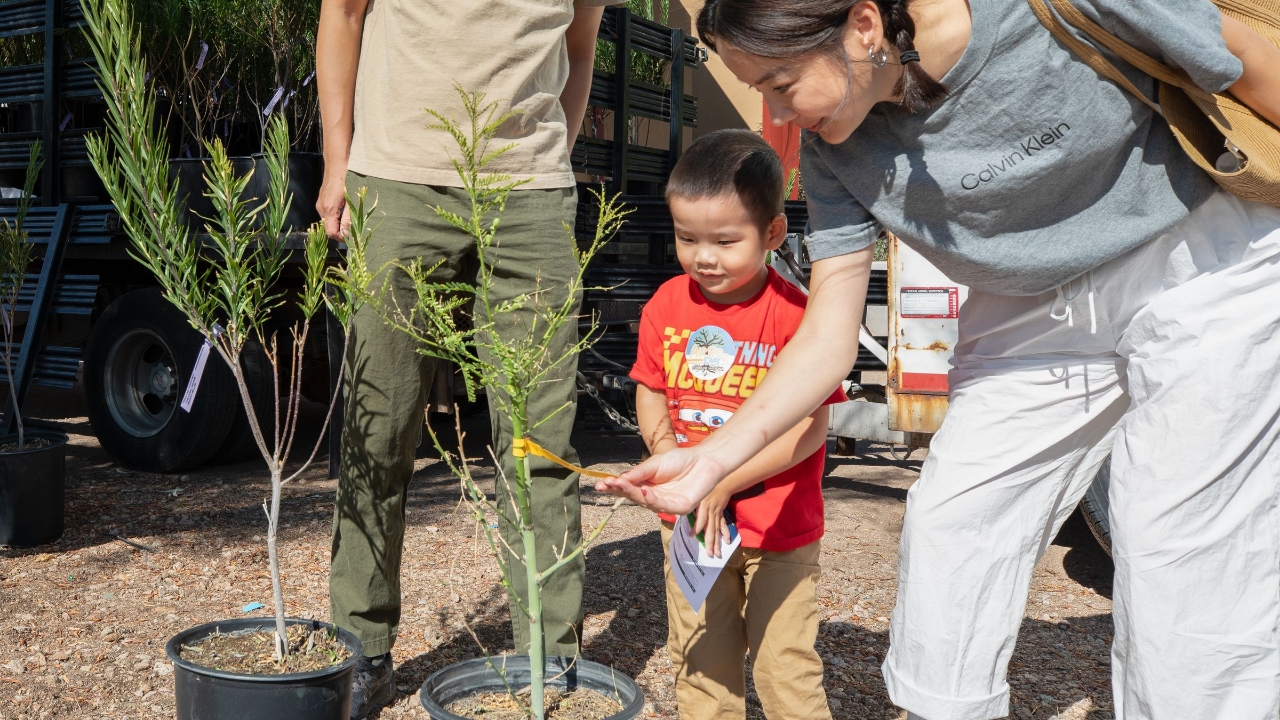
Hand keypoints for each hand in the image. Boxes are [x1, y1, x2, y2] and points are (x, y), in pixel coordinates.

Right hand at [317, 167, 349, 239]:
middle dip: (339, 232)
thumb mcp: (349, 205)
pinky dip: (334, 218)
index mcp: (328, 210)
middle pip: (328, 229)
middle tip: (350, 230)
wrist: (335, 170)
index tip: (349, 237)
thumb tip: (348, 235)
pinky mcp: (320, 203)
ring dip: (337, 225)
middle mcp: (321, 210)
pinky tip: (342, 213)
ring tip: (347, 220)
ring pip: (327, 222)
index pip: (330, 232)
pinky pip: (326, 216)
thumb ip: (347, 220)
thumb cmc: (346, 185)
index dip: (340, 237)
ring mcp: (319, 206)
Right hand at [595, 447, 727, 514]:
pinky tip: (644, 491)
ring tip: (621, 485)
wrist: (704, 460)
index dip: (614, 487)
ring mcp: (666, 504)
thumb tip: (618, 479)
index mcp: (646, 486)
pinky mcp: (680, 508)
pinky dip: (652, 499)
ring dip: (633, 494)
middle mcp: (654, 497)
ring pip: (646, 503)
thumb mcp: (654, 464)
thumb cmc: (679, 460)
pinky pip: (663, 506)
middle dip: (620, 491)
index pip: (627, 488)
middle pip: (634, 497)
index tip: (600, 485)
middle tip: (607, 485)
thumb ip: (638, 473)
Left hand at [695, 488, 732, 558]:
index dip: (696, 527)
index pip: (701, 519)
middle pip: (711, 529)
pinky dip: (725, 533)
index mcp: (704, 506)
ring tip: (718, 554)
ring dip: (717, 542)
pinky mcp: (721, 514)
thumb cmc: (706, 489)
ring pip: (717, 530)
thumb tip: (677, 511)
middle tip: (709, 554)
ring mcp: (717, 514)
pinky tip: (727, 541)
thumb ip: (690, 505)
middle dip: (710, 542)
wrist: (722, 483)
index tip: (691, 535)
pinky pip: (723, 525)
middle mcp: (711, 512)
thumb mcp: (696, 495)